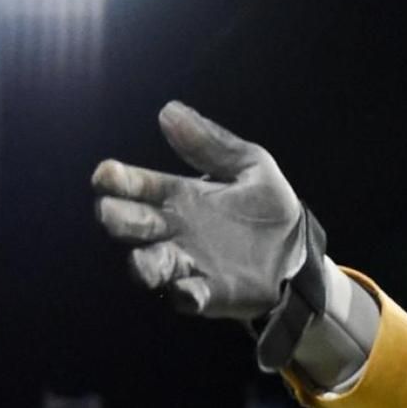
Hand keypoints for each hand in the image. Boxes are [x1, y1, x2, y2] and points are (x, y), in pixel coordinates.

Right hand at [91, 101, 307, 320]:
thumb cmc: (268, 208)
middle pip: (133, 225)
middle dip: (119, 219)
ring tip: (142, 261)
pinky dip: (185, 294)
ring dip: (144, 264)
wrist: (299, 254)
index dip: (118, 180)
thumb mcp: (251, 166)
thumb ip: (212, 145)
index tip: (107, 173)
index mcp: (178, 195)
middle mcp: (173, 230)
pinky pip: (188, 297)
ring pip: (151, 265)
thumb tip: (169, 110)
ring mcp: (188, 263)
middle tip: (110, 213)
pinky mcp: (208, 293)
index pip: (137, 185)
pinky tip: (188, 291)